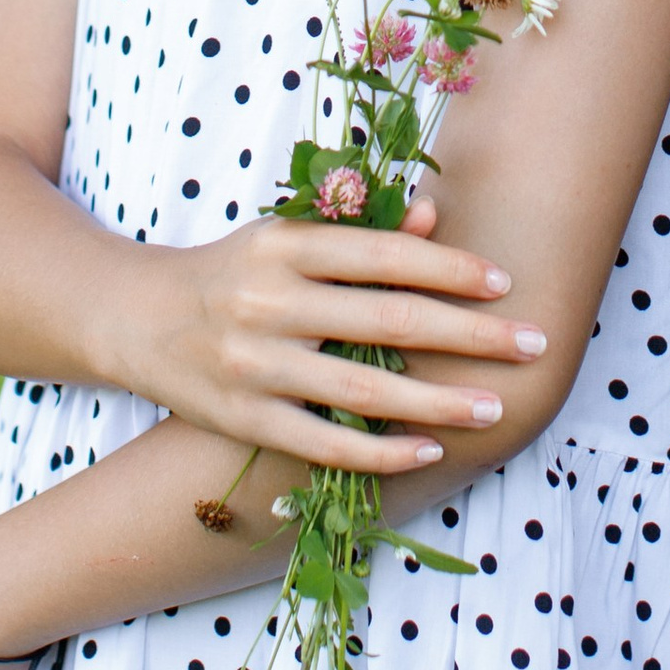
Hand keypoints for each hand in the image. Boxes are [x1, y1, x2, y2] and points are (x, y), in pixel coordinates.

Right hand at [129, 192, 550, 474]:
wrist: (136, 319)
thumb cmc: (234, 271)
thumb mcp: (286, 237)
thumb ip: (358, 231)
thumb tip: (434, 218)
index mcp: (284, 245)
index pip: (384, 255)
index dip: (449, 269)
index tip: (505, 284)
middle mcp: (268, 301)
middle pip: (387, 320)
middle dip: (469, 335)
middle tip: (533, 344)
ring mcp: (254, 365)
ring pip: (363, 390)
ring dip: (438, 401)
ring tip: (494, 408)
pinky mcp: (243, 418)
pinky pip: (323, 443)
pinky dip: (381, 452)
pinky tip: (430, 450)